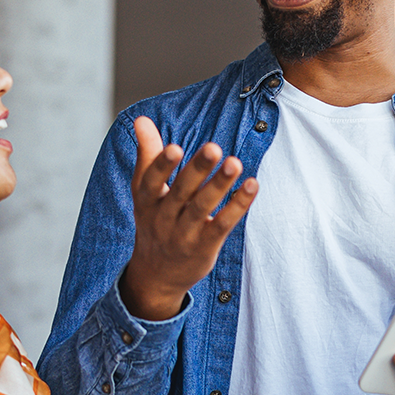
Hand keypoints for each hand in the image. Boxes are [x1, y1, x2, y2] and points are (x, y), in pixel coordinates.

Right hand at [118, 117, 257, 320]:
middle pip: (181, 192)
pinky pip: (222, 225)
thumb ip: (147, 154)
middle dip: (197, 170)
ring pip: (202, 208)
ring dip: (219, 186)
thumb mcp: (145, 191)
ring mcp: (184, 235)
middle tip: (214, 148)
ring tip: (235, 163)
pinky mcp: (204, 247)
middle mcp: (163, 218)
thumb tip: (142, 119)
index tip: (174, 147)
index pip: (151, 181)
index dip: (162, 165)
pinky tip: (252, 186)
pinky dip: (238, 206)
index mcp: (146, 201)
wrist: (156, 274)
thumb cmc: (154, 221)